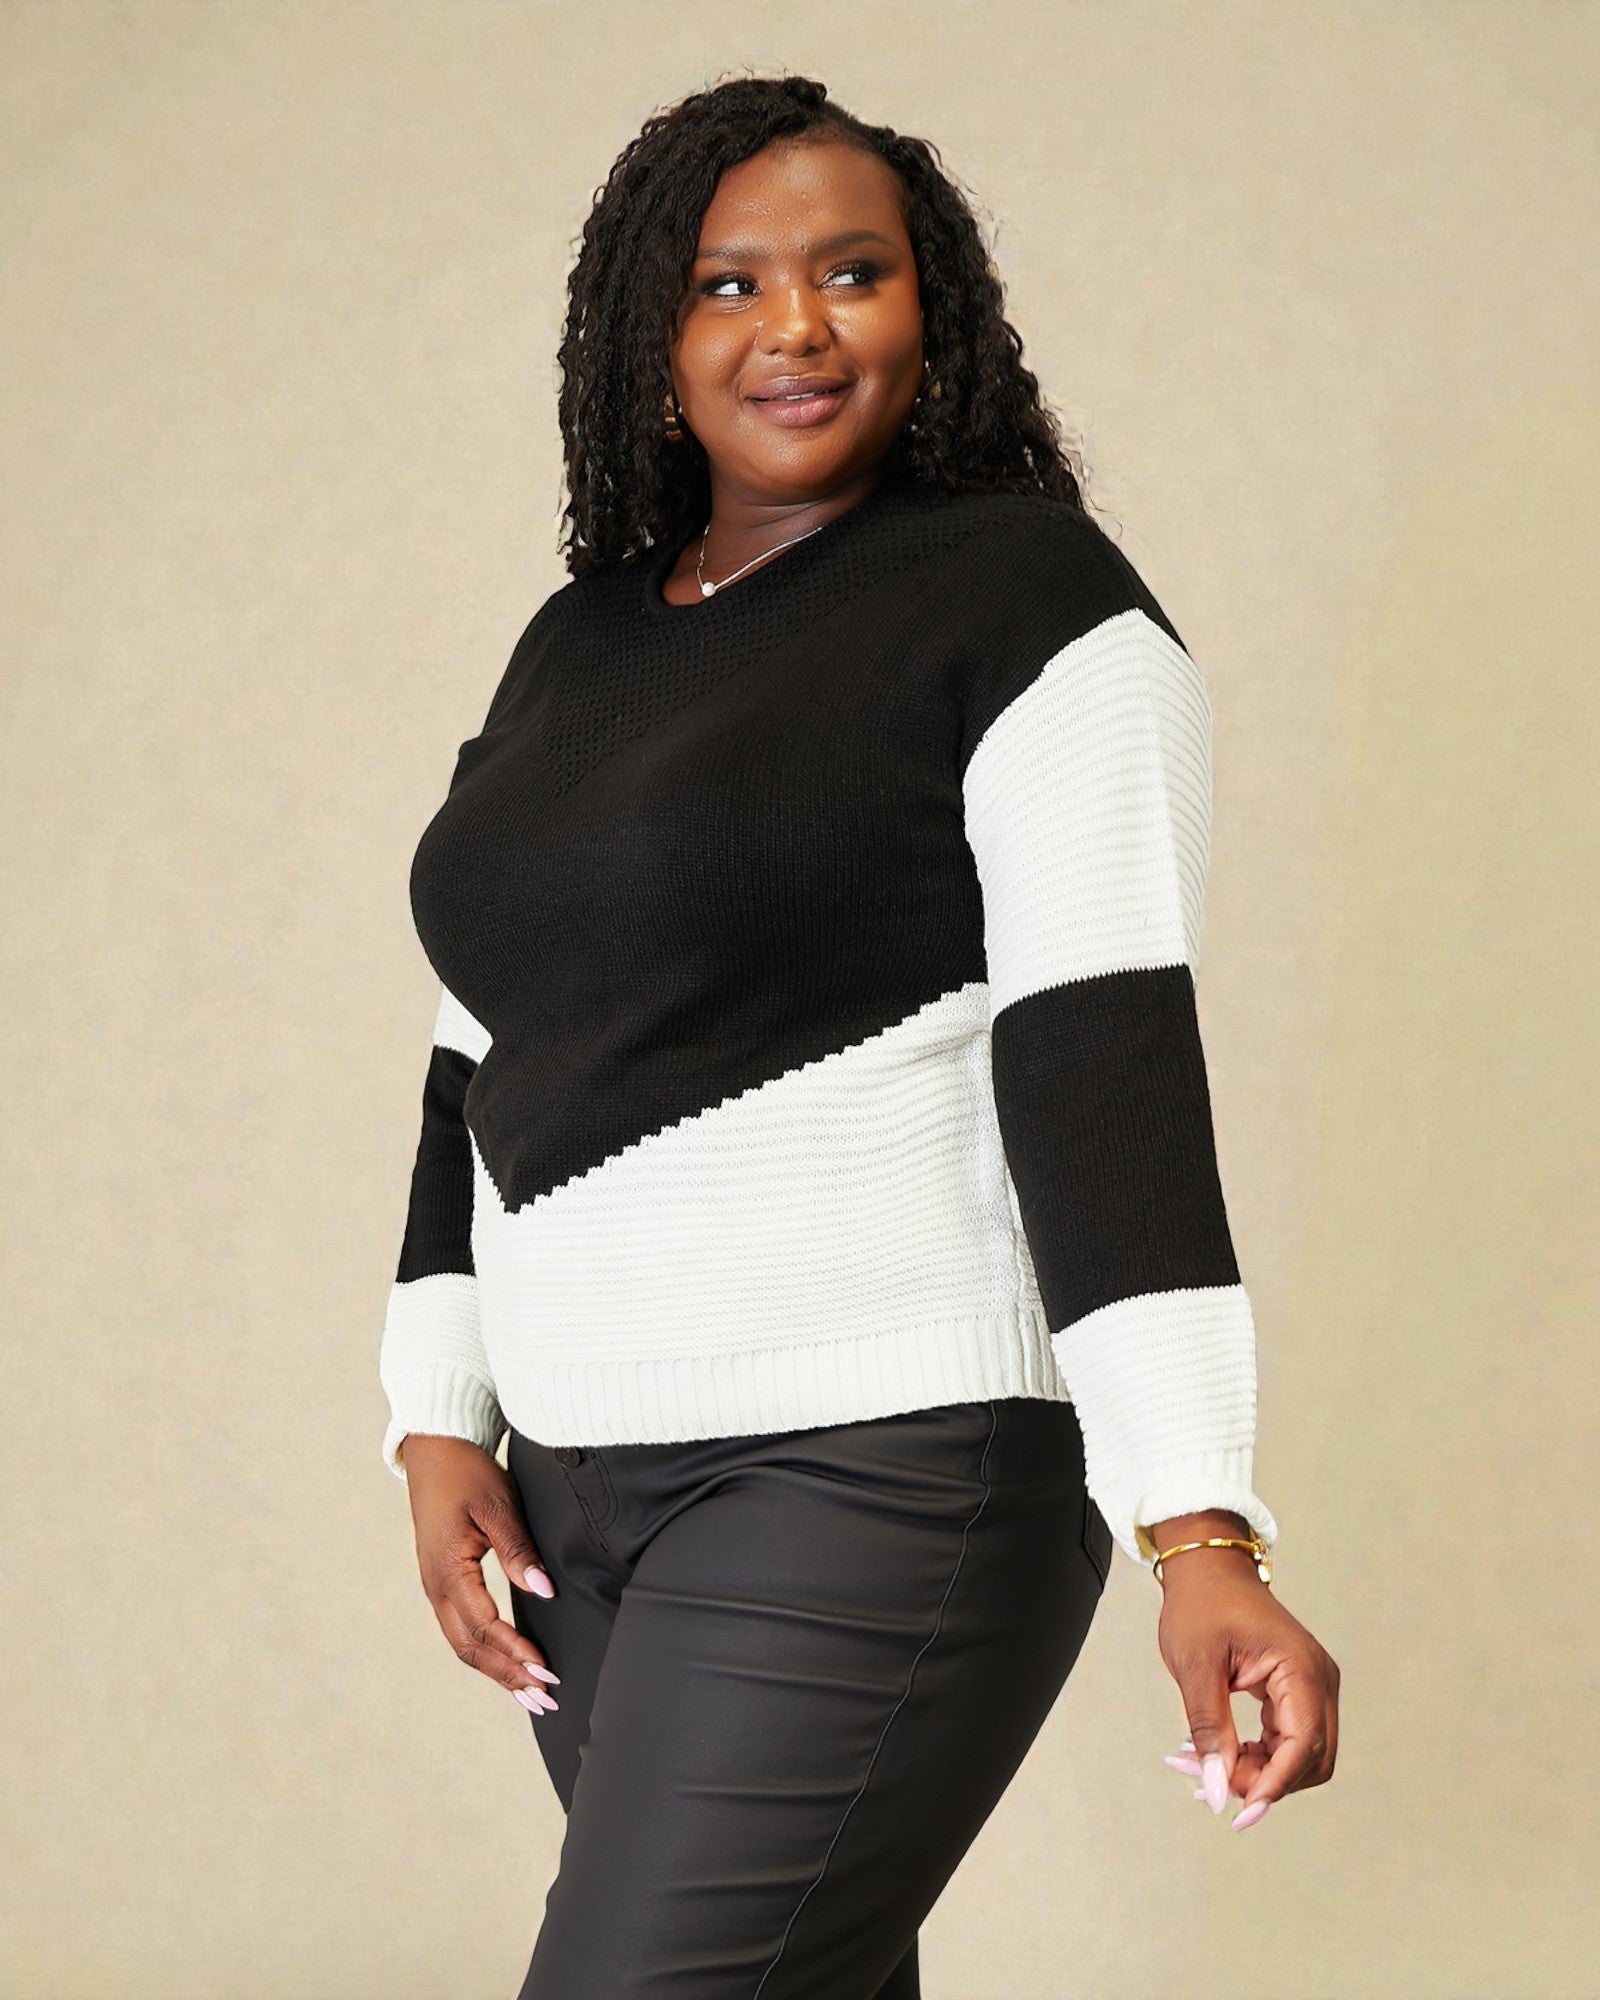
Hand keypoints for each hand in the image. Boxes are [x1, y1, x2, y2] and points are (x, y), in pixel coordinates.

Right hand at [398, 1434, 563, 1716]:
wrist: (434, 1449)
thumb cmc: (467, 1472)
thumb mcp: (497, 1504)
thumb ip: (518, 1550)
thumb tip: (544, 1591)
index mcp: (447, 1570)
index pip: (485, 1627)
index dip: (516, 1653)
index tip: (547, 1671)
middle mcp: (435, 1586)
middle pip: (470, 1648)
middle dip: (508, 1676)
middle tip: (546, 1698)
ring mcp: (434, 1586)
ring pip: (463, 1644)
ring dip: (497, 1670)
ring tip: (531, 1694)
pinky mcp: (441, 1581)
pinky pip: (461, 1629)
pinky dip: (486, 1652)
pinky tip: (508, 1663)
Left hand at [1155, 1546, 1339, 1831]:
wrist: (1207, 1569)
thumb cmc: (1201, 1604)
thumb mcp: (1195, 1666)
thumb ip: (1210, 1729)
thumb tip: (1219, 1789)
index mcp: (1301, 1667)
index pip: (1304, 1744)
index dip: (1274, 1784)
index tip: (1238, 1812)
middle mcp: (1318, 1680)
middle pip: (1311, 1759)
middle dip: (1264, 1782)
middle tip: (1211, 1784)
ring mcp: (1311, 1687)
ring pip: (1300, 1756)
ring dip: (1258, 1772)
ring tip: (1204, 1769)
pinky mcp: (1296, 1692)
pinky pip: (1288, 1740)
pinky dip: (1257, 1756)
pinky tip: (1218, 1756)